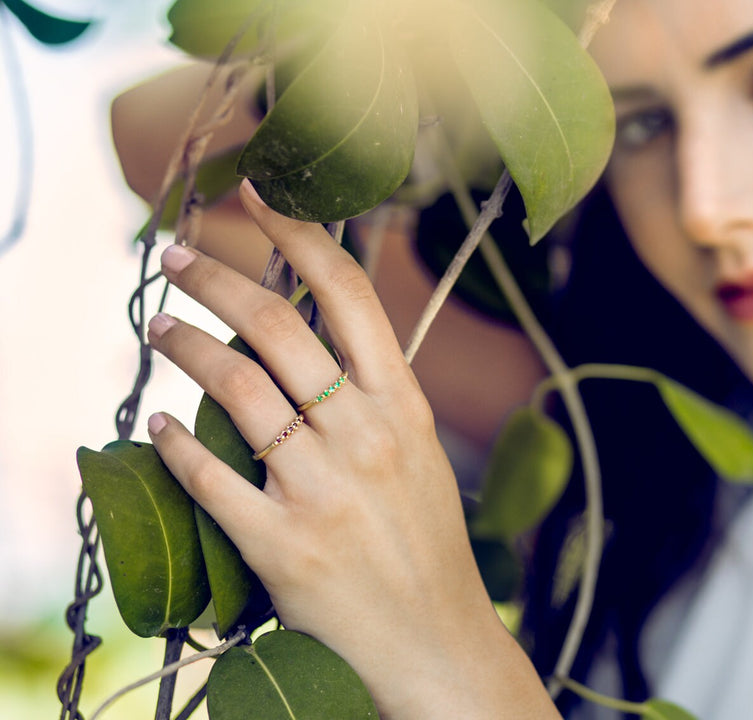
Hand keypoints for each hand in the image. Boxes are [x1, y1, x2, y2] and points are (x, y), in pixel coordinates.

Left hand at [147, 179, 558, 718]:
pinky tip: (157, 426)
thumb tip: (313, 338)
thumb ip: (373, 396)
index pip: (350, 297)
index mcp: (403, 406)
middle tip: (180, 256)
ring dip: (185, 346)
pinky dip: (175, 443)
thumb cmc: (425, 541)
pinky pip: (211, 476)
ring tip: (158, 328)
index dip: (300, 235)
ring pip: (236, 389)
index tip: (258, 195)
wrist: (433, 637)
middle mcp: (364, 435)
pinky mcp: (282, 542)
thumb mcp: (418, 453)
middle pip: (279, 328)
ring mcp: (322, 488)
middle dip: (219, 279)